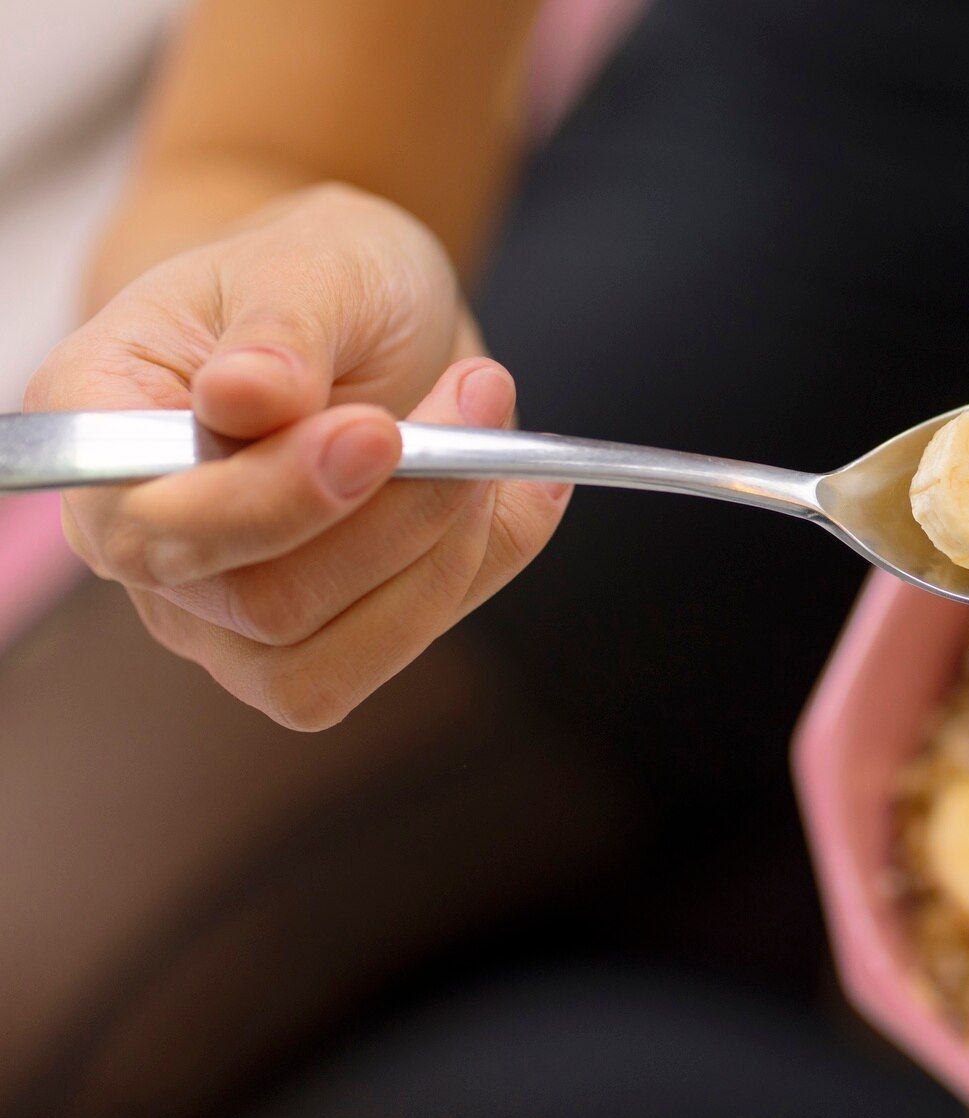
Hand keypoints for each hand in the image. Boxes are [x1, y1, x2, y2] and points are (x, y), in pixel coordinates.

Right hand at [27, 184, 570, 729]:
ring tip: (488, 425)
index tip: (378, 432)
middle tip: (477, 394)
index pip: (150, 529)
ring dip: (445, 552)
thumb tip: (243, 398)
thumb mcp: (312, 260)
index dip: (270, 504)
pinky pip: (401, 648)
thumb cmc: (318, 276)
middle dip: (399, 515)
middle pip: (265, 604)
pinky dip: (484, 568)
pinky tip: (524, 489)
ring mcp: (220, 612)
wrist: (365, 312)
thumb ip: (279, 328)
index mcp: (97, 425)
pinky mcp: (314, 643)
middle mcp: (143, 541)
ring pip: (335, 660)